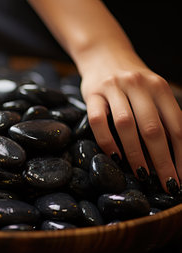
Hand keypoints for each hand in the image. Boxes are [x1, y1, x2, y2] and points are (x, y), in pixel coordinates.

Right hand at [79, 52, 181, 194]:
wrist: (103, 54)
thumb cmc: (132, 82)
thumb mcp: (152, 93)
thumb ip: (162, 117)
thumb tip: (173, 157)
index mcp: (159, 87)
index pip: (177, 125)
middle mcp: (139, 85)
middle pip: (153, 128)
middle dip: (162, 160)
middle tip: (166, 184)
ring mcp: (113, 88)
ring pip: (126, 125)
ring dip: (135, 154)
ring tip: (142, 175)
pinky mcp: (92, 94)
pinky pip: (98, 121)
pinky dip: (107, 142)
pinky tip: (114, 158)